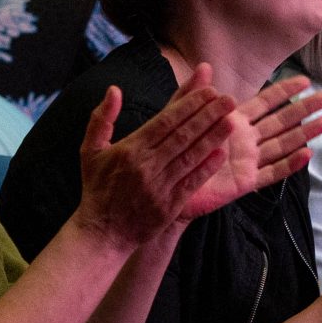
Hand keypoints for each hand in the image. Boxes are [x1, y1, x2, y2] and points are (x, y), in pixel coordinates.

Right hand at [76, 71, 239, 248]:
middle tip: (229, 100)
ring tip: (231, 120)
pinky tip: (221, 153)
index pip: (166, 121)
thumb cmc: (97, 189)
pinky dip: (207, 167)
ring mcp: (160, 186)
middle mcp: (147, 165)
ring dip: (213, 137)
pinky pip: (192, 182)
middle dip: (208, 115)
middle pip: (183, 135)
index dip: (190, 105)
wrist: (102, 233)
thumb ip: (101, 118)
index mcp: (130, 149)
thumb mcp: (90, 150)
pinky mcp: (170, 205)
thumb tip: (115, 89)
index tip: (208, 91)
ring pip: (191, 156)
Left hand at [178, 74, 321, 218]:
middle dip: (304, 109)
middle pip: (281, 121)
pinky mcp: (245, 182)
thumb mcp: (179, 117)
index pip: (264, 102)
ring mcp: (248, 161)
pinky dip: (290, 164)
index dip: (284, 91)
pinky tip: (307, 155)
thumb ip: (193, 94)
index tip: (305, 80)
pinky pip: (271, 172)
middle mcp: (246, 139)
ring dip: (304, 134)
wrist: (165, 185)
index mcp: (233, 120)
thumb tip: (205, 65)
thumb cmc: (173, 151)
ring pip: (283, 144)